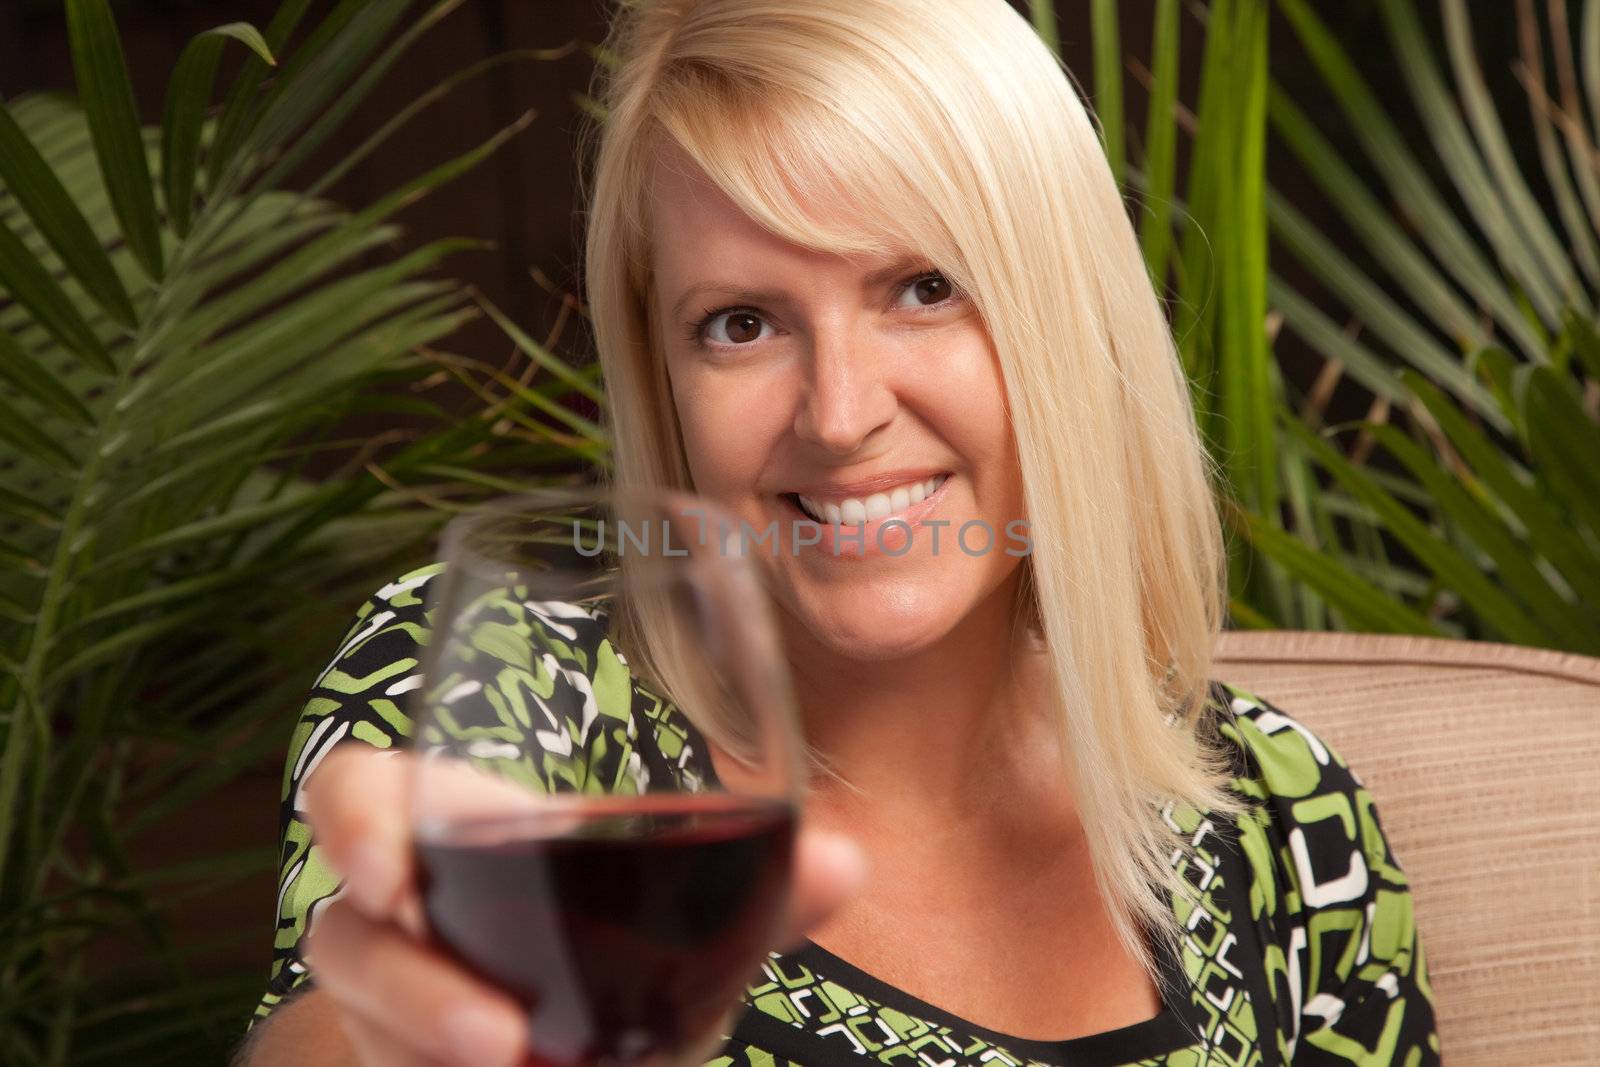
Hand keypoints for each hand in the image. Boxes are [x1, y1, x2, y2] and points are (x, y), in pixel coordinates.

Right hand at [298, 744, 866, 1066]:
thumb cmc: (605, 937)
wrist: (555, 1033)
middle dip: (415, 991)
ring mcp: (389, 1013)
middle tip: (498, 1038)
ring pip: (370, 1028)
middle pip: (353, 941)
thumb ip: (756, 886)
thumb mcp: (673, 910)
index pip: (357, 796)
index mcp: (454, 837)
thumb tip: (847, 861)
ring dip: (430, 1053)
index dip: (353, 819)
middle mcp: (401, 924)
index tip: (395, 871)